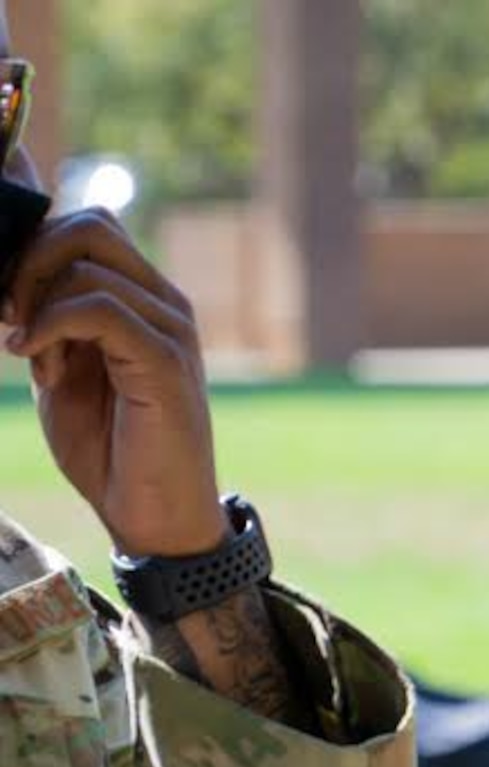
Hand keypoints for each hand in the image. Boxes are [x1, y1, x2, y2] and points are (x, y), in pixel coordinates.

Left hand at [3, 203, 226, 556]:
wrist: (155, 517)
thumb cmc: (111, 451)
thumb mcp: (63, 369)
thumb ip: (49, 320)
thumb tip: (11, 272)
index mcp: (144, 302)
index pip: (90, 225)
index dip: (34, 243)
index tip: (6, 301)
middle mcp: (165, 305)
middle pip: (90, 226)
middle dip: (29, 261)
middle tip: (9, 319)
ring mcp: (171, 329)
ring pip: (86, 263)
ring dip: (36, 306)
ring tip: (34, 361)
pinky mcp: (166, 360)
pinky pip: (99, 308)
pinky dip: (52, 327)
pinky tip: (41, 366)